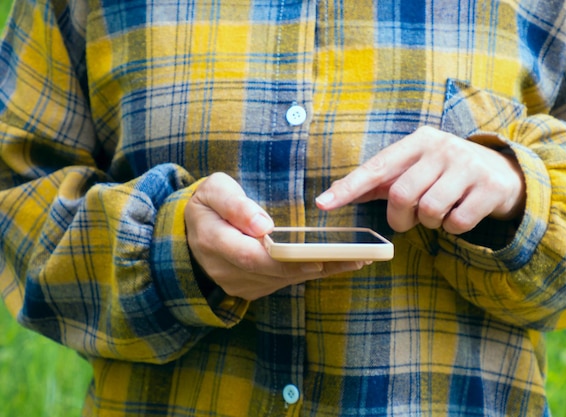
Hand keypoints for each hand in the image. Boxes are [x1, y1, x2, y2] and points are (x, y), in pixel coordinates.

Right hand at [185, 173, 366, 299]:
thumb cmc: (207, 204)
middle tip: (352, 257)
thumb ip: (234, 204)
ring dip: (319, 270)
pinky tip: (336, 263)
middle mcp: (226, 270)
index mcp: (213, 241)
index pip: (251, 255)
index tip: (315, 256)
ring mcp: (239, 283)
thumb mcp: (212, 190)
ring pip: (283, 280)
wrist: (192, 232)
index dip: (284, 259)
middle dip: (314, 265)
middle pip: (274, 272)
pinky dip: (309, 272)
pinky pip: (283, 282)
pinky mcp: (252, 287)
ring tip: (356, 258)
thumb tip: (262, 225)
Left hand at [315, 126, 525, 233]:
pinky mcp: (489, 188)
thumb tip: (335, 194)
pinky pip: (457, 223)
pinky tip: (459, 216)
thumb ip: (381, 180)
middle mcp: (442, 148)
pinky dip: (453, 229)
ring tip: (439, 213)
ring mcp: (468, 166)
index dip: (348, 187)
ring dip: (429, 223)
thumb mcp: (417, 167)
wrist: (505, 171)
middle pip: (402, 195)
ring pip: (429, 211)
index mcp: (418, 141)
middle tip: (408, 219)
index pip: (376, 167)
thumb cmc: (447, 172)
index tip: (323, 203)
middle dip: (400, 217)